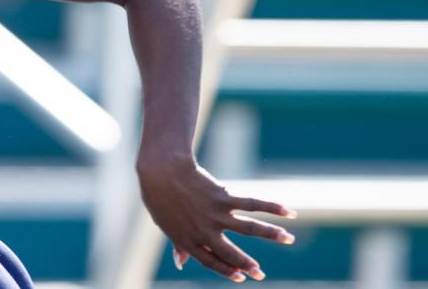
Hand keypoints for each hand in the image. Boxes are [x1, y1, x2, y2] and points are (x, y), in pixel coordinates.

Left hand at [137, 155, 295, 281]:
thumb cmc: (160, 197)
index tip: (242, 277)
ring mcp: (216, 215)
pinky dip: (272, 207)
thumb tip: (181, 263)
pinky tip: (288, 212)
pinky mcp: (224, 198)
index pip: (212, 262)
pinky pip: (252, 204)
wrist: (161, 171)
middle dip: (249, 265)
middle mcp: (205, 232)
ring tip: (289, 239)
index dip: (227, 271)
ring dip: (273, 235)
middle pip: (232, 253)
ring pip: (251, 229)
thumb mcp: (166, 225)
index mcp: (189, 241)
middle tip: (261, 274)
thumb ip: (178, 245)